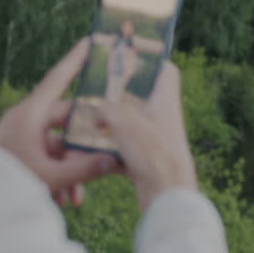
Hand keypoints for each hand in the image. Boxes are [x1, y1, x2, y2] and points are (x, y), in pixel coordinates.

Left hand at [0, 39, 117, 206]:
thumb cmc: (5, 184)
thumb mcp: (49, 177)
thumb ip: (84, 169)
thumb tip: (114, 160)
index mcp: (30, 114)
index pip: (58, 79)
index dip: (76, 59)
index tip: (90, 40)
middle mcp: (27, 120)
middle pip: (68, 123)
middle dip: (85, 151)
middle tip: (104, 163)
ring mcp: (22, 137)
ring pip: (59, 147)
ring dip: (72, 171)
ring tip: (76, 198)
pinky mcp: (20, 153)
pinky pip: (47, 159)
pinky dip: (59, 177)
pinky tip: (64, 200)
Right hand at [96, 61, 197, 211]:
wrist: (167, 196)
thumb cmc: (154, 155)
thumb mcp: (123, 121)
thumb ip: (105, 108)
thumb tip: (95, 112)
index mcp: (165, 100)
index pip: (165, 71)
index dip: (150, 61)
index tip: (129, 56)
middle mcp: (162, 117)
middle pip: (140, 97)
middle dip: (117, 96)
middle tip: (95, 93)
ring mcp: (154, 138)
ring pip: (128, 124)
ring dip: (108, 126)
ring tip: (86, 124)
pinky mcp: (145, 159)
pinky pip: (122, 149)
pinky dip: (107, 151)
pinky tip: (89, 154)